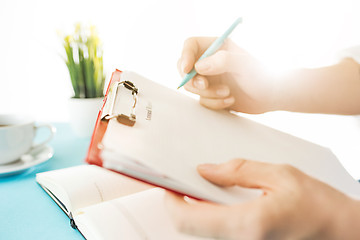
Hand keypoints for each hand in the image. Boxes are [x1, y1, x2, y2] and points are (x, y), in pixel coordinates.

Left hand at [165, 159, 359, 239]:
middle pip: (190, 227)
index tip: (168, 182)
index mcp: (248, 224)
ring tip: (199, 184)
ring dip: (193, 208)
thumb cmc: (319, 204)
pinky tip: (216, 197)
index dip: (171, 200)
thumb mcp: (280, 175)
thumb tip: (206, 170)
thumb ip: (238, 171)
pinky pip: (217, 232)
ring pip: (201, 231)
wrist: (341, 231)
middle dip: (179, 203)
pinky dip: (208, 214)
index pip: (189, 218)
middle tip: (181, 180)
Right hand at [178, 37, 277, 113]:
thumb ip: (223, 61)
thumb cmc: (262, 76)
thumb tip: (199, 66)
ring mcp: (209, 78)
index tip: (186, 70)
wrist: (271, 96)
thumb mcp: (245, 65)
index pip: (191, 45)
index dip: (185, 56)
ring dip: (208, 94)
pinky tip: (230, 101)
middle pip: (185, 68)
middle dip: (193, 80)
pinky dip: (214, 103)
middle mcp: (210, 61)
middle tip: (204, 86)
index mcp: (217, 46)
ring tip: (228, 93)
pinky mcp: (211, 94)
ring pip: (193, 87)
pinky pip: (202, 100)